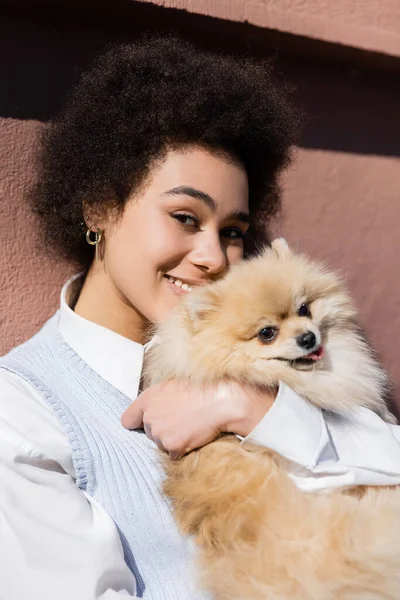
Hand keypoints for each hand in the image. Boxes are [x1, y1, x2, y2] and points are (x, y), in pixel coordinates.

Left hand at [121, 380, 276, 457]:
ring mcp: (160, 433)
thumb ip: (158, 398)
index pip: (128, 419)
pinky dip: (183, 449)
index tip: (142, 425)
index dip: (136, 423)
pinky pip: (174, 453)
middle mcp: (150, 417)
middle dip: (162, 430)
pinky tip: (194, 434)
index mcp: (148, 399)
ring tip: (190, 424)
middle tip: (182, 419)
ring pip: (162, 444)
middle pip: (149, 433)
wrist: (221, 401)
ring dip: (173, 440)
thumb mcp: (173, 385)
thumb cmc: (201, 389)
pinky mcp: (172, 446)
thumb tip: (153, 408)